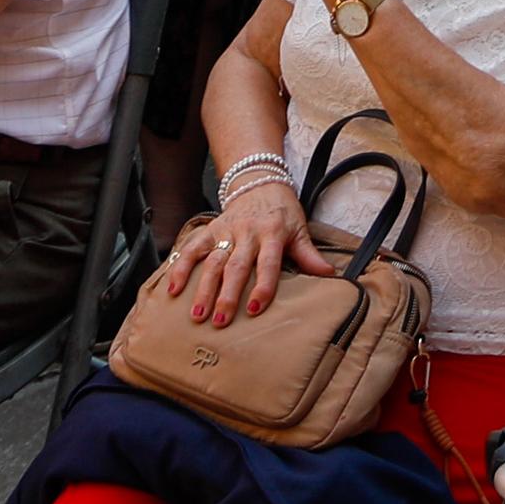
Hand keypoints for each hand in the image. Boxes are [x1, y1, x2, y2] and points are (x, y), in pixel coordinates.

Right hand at [164, 176, 317, 324]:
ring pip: (213, 261)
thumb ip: (309, 256)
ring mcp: (226, 231)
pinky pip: (192, 248)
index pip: (268, 263)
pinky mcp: (210, 230)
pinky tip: (173, 289)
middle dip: (227, 295)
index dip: (263, 286)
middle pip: (236, 266)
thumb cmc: (281, 212)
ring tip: (197, 314)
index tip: (255, 309)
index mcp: (272, 234)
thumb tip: (331, 276)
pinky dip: (181, 267)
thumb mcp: (299, 230)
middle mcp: (248, 232)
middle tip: (221, 321)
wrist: (260, 181)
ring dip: (203, 288)